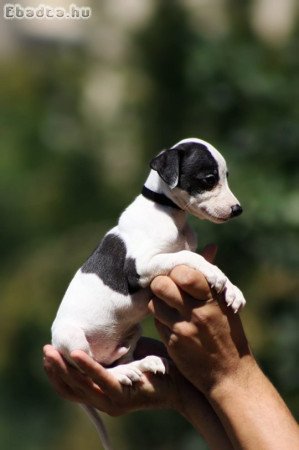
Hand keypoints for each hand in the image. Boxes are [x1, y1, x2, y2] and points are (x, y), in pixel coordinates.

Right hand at [43, 337, 232, 448]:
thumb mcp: (129, 354)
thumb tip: (99, 329)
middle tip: (45, 350)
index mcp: (104, 392)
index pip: (72, 387)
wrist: (184, 380)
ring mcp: (113, 401)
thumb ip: (113, 350)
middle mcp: (105, 401)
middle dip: (55, 370)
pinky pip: (100, 380)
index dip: (57, 373)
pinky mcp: (124, 397)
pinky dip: (87, 367)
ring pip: (81, 386)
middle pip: (71, 388)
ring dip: (64, 369)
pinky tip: (76, 354)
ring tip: (52, 351)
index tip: (48, 353)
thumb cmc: (157, 363)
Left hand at [149, 265, 253, 394]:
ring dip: (158, 302)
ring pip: (154, 303)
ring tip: (168, 306)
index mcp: (212, 298)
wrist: (229, 374)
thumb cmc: (228, 332)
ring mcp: (183, 328)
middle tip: (166, 288)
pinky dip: (162, 320)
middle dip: (161, 284)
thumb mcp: (225, 303)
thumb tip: (209, 247)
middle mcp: (197, 312)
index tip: (178, 276)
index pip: (182, 272)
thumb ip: (211, 277)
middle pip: (161, 284)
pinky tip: (172, 323)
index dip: (176, 272)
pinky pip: (157, 323)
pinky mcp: (173, 343)